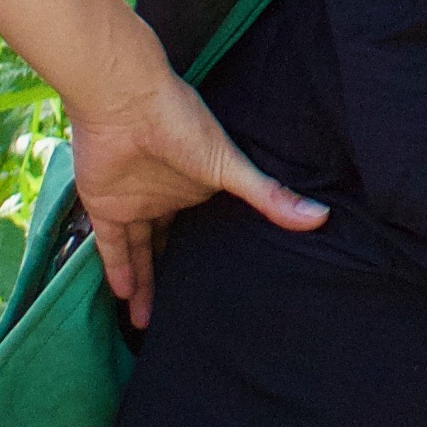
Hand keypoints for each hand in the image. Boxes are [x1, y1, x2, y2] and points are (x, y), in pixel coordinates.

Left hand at [68, 75, 330, 327]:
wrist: (127, 102)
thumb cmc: (183, 124)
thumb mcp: (231, 166)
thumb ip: (269, 196)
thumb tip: (320, 217)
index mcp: (198, 186)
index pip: (203, 229)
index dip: (206, 257)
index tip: (217, 289)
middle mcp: (166, 197)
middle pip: (168, 246)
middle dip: (171, 279)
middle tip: (177, 319)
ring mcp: (134, 202)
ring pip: (138, 253)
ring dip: (143, 285)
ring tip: (145, 324)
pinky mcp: (105, 206)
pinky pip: (109, 247)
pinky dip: (116, 270)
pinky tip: (123, 298)